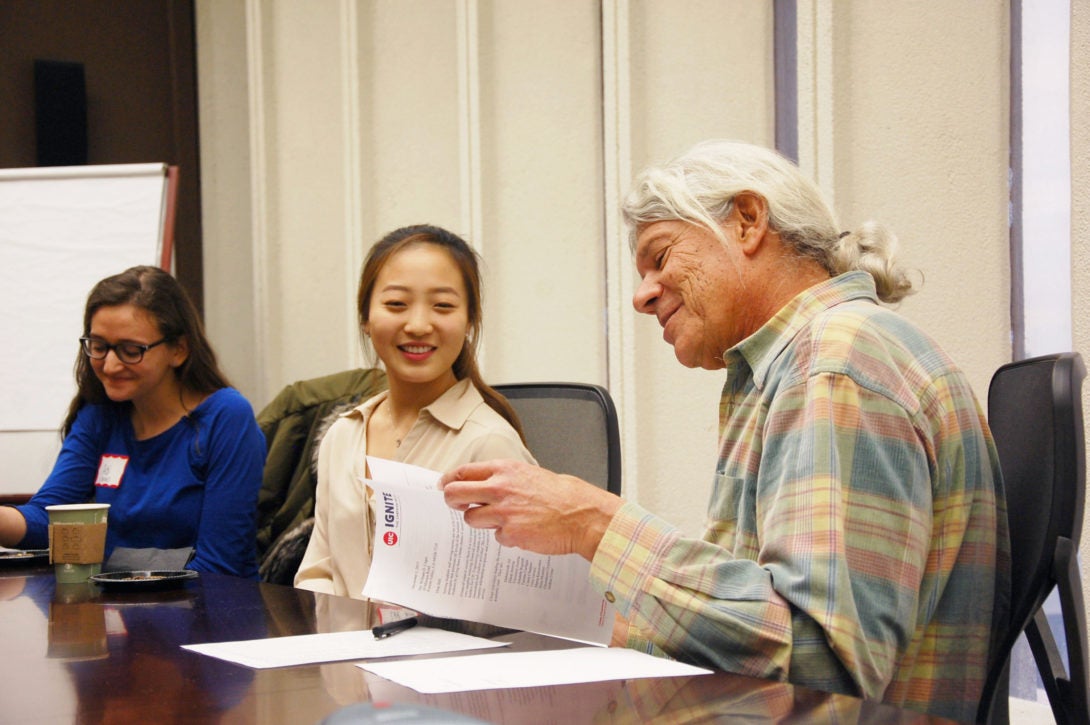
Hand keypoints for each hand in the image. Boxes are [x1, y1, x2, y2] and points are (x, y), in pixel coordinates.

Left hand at [439, 459, 622, 559]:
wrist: (582, 514)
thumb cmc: (561, 495)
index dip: (449, 480)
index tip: (445, 485)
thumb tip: (481, 484)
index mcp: (504, 470)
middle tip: (455, 504)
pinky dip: (506, 535)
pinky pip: (496, 536)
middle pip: (455, 494)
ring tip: (504, 519)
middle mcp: (500, 489)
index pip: (463, 472)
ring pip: (471, 519)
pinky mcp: (510, 534)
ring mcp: (503, 513)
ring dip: (481, 521)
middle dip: (451, 501)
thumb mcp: (528, 474)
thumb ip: (503, 478)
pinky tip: (523, 530)